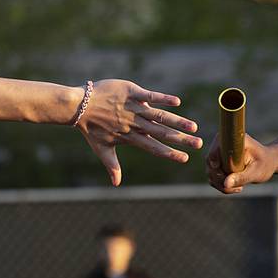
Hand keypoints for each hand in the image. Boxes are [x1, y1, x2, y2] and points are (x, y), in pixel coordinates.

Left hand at [77, 80, 201, 185]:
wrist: (79, 105)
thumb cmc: (91, 128)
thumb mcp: (102, 149)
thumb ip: (112, 165)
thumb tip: (116, 184)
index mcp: (130, 138)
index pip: (153, 147)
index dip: (169, 153)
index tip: (185, 159)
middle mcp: (134, 124)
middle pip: (161, 133)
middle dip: (180, 139)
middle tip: (198, 143)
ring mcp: (133, 108)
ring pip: (158, 116)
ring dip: (177, 121)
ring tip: (193, 126)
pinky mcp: (131, 93)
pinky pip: (149, 96)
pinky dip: (162, 99)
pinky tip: (177, 102)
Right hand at [206, 132, 274, 192]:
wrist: (268, 163)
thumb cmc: (265, 164)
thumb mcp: (256, 172)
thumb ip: (241, 177)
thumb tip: (226, 183)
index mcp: (233, 139)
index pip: (216, 148)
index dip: (214, 158)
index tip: (218, 168)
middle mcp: (223, 144)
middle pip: (210, 162)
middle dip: (220, 178)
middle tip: (238, 187)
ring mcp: (219, 154)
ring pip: (210, 171)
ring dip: (222, 184)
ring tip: (239, 187)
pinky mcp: (219, 163)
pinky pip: (213, 177)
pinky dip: (222, 185)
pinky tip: (236, 187)